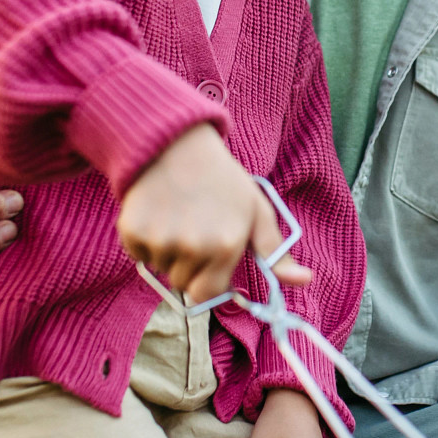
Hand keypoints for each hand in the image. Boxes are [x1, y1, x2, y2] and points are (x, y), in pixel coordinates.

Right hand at [117, 123, 311, 303]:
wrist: (175, 143)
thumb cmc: (221, 179)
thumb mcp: (256, 210)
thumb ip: (276, 252)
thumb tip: (305, 280)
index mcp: (226, 246)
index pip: (207, 294)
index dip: (208, 281)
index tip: (209, 261)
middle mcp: (193, 247)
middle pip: (182, 284)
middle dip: (188, 266)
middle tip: (194, 230)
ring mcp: (160, 240)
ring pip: (160, 269)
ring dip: (167, 252)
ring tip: (177, 217)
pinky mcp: (132, 231)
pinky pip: (138, 255)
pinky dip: (144, 241)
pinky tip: (158, 213)